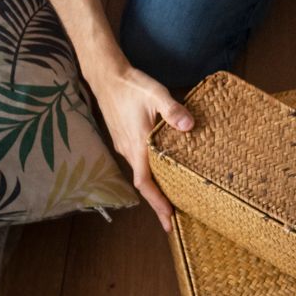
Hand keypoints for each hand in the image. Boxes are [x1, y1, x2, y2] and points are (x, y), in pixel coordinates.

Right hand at [88, 60, 192, 230]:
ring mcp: (123, 145)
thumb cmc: (131, 85)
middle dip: (158, 203)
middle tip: (174, 220)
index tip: (169, 219)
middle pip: (144, 184)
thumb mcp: (155, 93)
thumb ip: (172, 110)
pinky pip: (137, 162)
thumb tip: (189, 126)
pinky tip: (160, 170)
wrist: (106, 76)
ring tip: (170, 199)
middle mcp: (128, 150)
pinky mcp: (123, 138)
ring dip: (154, 188)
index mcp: (137, 145)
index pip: (146, 182)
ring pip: (140, 173)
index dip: (157, 202)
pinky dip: (149, 173)